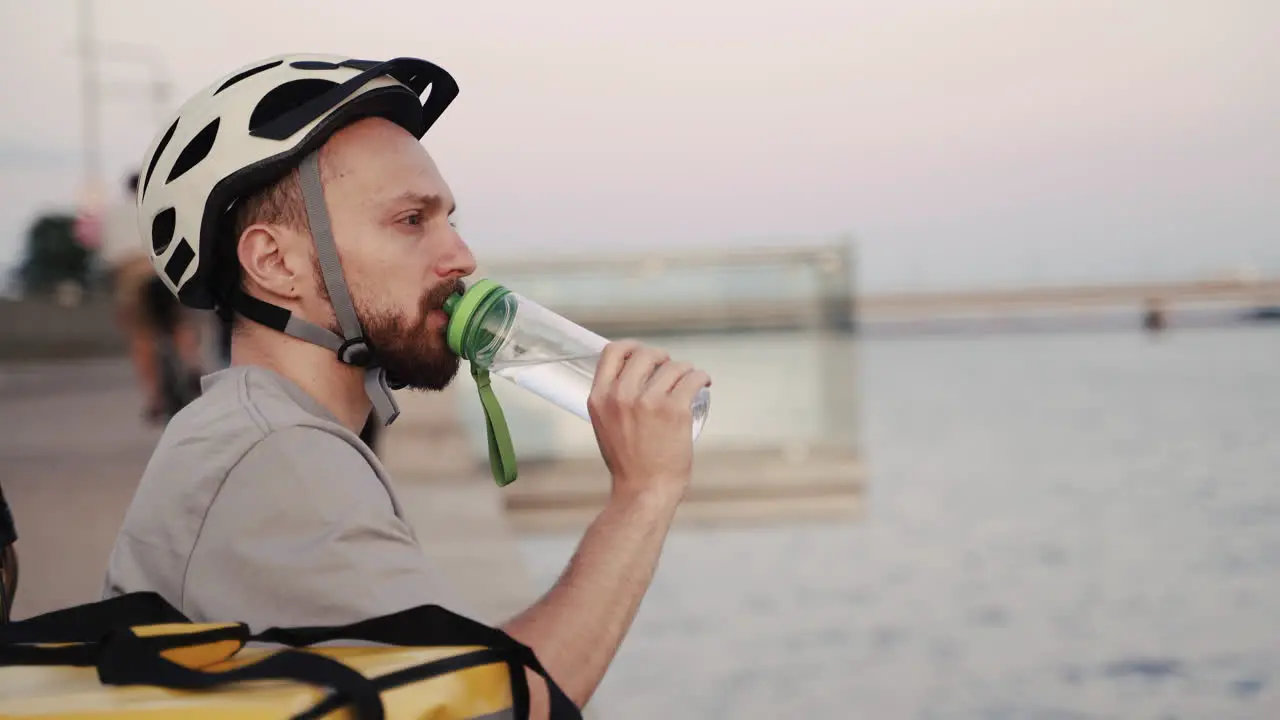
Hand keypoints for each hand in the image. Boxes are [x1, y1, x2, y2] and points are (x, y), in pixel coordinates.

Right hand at [587, 339, 711, 503]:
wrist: (644, 491)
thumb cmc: (628, 463)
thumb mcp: (605, 426)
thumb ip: (613, 400)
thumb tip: (631, 376)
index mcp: (599, 398)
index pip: (612, 352)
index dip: (631, 347)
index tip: (644, 354)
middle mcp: (621, 395)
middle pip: (645, 353)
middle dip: (661, 357)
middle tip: (670, 369)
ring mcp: (648, 401)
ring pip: (673, 365)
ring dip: (685, 369)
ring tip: (690, 379)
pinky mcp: (675, 410)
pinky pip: (693, 378)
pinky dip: (701, 377)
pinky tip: (703, 383)